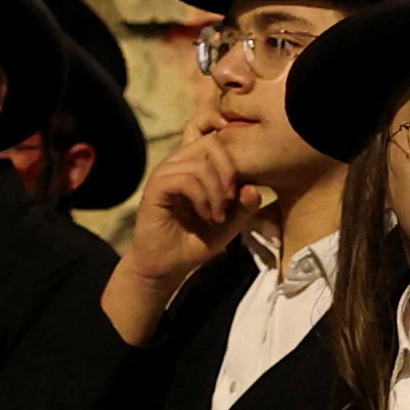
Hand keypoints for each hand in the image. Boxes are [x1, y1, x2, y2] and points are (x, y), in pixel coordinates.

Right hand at [109, 129, 268, 338]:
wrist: (166, 267)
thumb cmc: (194, 242)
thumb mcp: (229, 225)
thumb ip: (243, 208)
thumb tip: (254, 188)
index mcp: (195, 166)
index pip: (219, 142)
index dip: (236, 161)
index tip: (242, 192)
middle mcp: (179, 164)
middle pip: (211, 144)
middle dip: (229, 171)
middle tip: (232, 201)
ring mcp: (165, 173)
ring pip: (199, 164)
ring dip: (216, 191)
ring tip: (218, 217)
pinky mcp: (155, 187)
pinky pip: (184, 179)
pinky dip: (202, 198)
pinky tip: (206, 216)